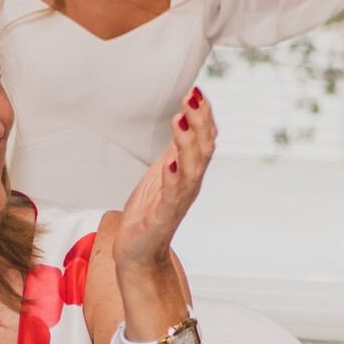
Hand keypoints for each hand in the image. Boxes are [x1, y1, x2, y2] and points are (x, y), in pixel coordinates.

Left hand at [112, 89, 216, 270]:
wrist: (139, 252)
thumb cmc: (149, 212)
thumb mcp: (163, 172)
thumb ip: (175, 149)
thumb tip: (184, 118)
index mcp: (190, 172)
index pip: (204, 139)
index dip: (203, 116)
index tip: (197, 91)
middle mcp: (190, 184)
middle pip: (203, 149)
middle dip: (199, 122)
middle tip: (191, 97)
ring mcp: (179, 200)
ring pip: (192, 168)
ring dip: (187, 143)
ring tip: (180, 119)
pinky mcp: (164, 216)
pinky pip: (172, 195)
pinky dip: (173, 177)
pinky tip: (170, 162)